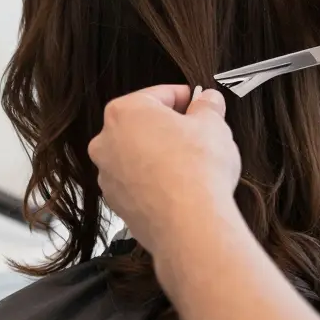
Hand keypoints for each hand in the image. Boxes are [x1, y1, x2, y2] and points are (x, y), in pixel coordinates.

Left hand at [89, 86, 240, 256]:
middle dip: (170, 128)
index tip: (199, 103)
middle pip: (143, 125)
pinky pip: (137, 182)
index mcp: (124, 111)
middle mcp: (106, 141)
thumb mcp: (212, 125)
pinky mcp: (116, 202)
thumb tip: (208, 101)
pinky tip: (178, 187)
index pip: (159, 95)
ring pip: (138, 155)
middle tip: (198, 134)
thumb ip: (208, 107)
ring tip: (190, 164)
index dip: (185, 97)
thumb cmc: (197, 170)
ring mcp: (108, 174)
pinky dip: (154, 181)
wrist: (189, 224)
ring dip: (160, 155)